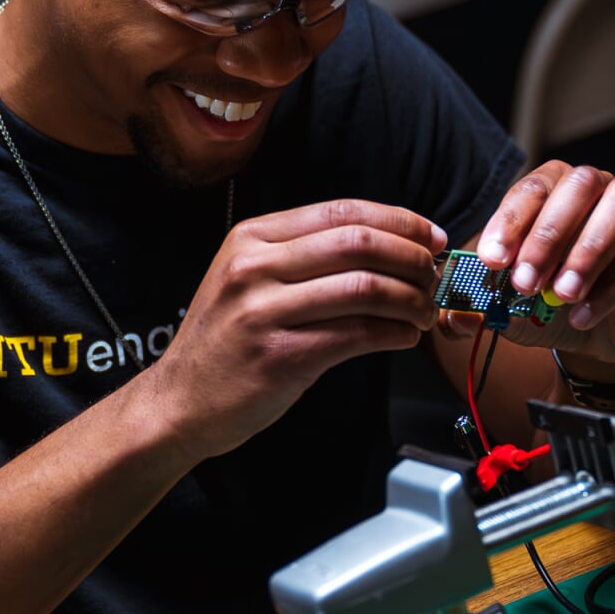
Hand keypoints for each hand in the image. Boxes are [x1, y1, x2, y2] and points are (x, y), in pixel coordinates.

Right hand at [142, 199, 444, 457]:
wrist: (179, 402)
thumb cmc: (225, 342)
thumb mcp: (250, 279)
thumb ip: (306, 257)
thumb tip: (389, 247)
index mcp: (252, 238)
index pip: (342, 211)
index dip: (399, 220)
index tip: (431, 237)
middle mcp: (254, 267)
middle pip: (359, 243)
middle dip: (412, 258)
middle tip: (435, 276)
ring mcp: (264, 311)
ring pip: (365, 287)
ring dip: (411, 299)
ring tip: (425, 312)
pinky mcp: (279, 356)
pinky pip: (357, 334)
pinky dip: (394, 333)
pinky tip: (404, 337)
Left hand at [463, 161, 614, 367]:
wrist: (601, 334)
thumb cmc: (551, 304)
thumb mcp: (511, 306)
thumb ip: (484, 305)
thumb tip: (457, 312)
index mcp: (552, 189)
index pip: (531, 189)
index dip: (511, 222)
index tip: (492, 260)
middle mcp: (595, 189)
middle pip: (578, 185)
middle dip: (547, 234)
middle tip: (526, 282)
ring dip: (586, 251)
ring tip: (561, 295)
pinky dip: (609, 288)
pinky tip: (583, 316)